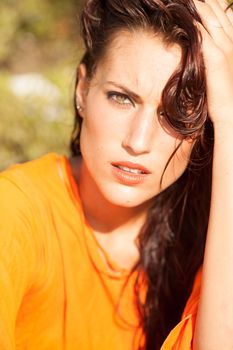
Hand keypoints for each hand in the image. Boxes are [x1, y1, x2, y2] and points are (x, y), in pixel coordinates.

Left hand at [194, 0, 232, 124]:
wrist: (231, 111)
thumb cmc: (225, 96)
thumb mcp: (222, 72)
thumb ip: (216, 60)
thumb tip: (206, 53)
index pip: (225, 19)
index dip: (215, 6)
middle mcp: (231, 44)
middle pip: (219, 15)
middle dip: (208, 2)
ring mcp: (225, 49)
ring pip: (212, 20)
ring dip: (202, 5)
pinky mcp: (216, 57)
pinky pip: (205, 34)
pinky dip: (198, 21)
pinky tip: (190, 13)